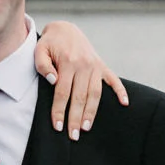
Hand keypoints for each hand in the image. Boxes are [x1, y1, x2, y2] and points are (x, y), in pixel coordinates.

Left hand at [35, 21, 128, 138]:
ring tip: (87, 127)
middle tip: (73, 135)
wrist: (65, 29)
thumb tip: (53, 81)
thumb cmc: (50, 43)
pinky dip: (120, 91)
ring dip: (92, 111)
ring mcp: (95, 66)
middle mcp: (84, 65)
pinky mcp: (102, 65)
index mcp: (68, 62)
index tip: (57, 126)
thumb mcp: (40, 50)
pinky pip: (113, 79)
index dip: (60, 111)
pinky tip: (124, 103)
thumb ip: (43, 66)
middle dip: (76, 118)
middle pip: (80, 97)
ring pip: (95, 93)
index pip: (63, 92)